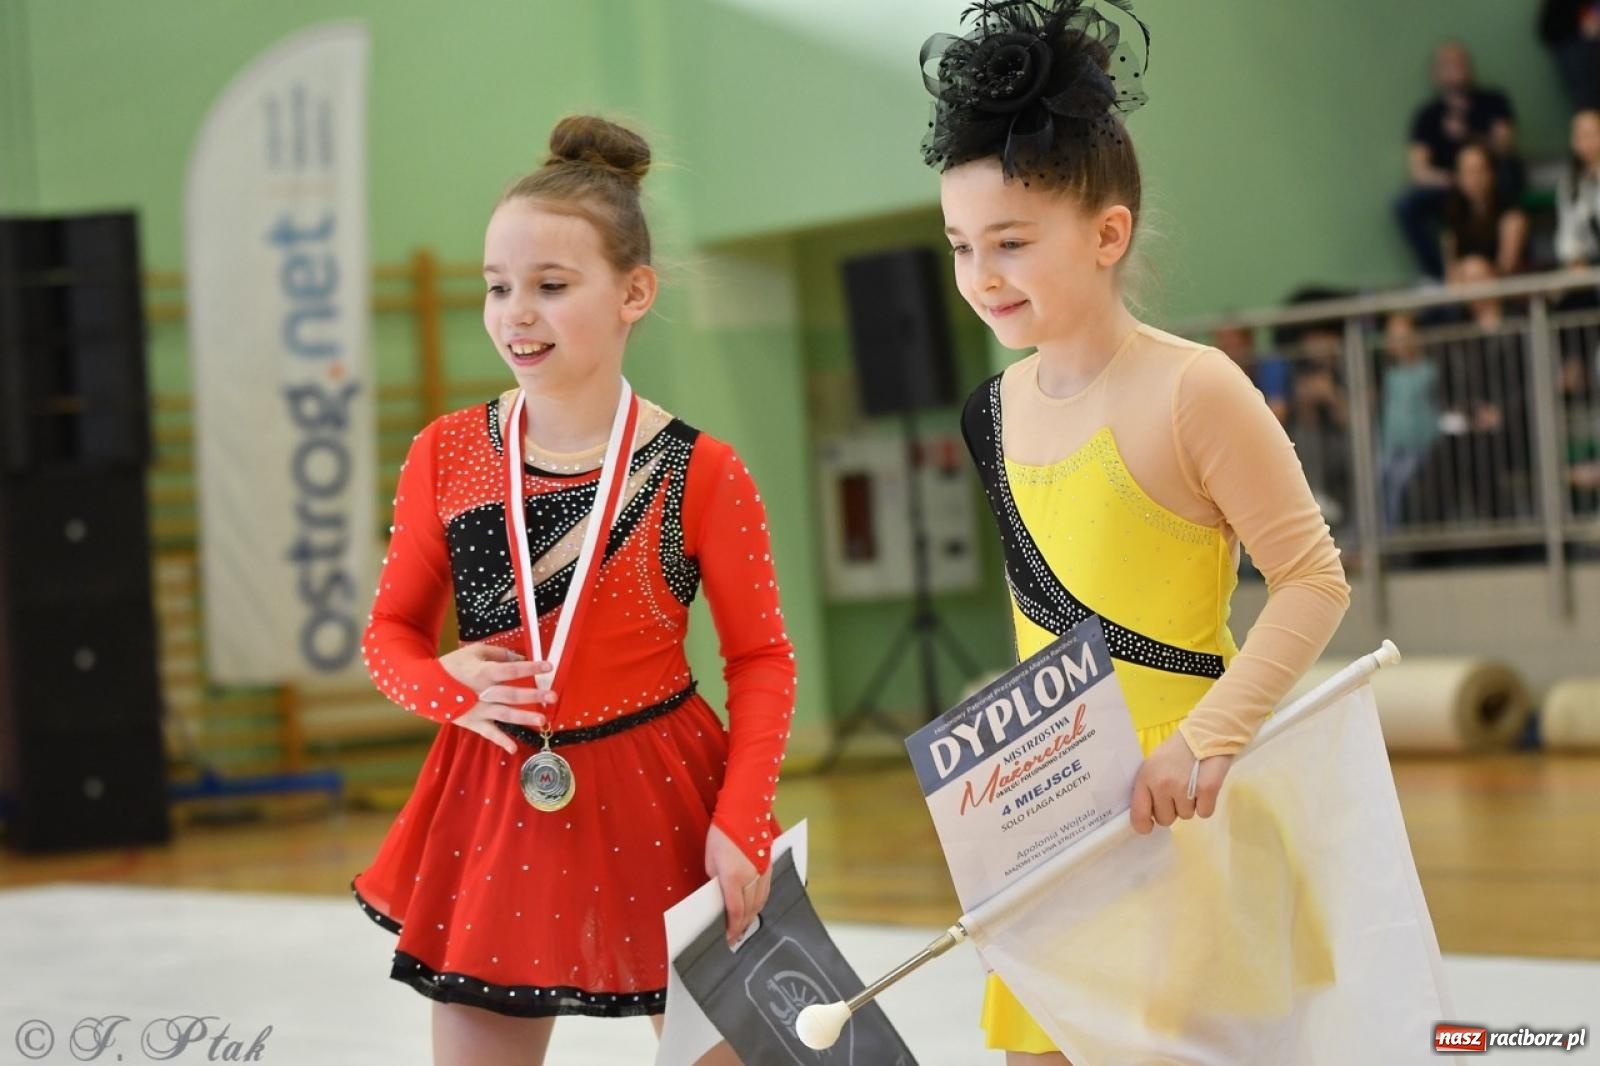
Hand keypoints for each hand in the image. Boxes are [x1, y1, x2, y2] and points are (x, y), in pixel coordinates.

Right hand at [438, 643, 554, 753]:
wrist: (425, 686)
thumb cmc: (452, 666)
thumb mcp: (474, 652)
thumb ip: (498, 653)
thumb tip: (519, 657)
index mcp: (484, 672)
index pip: (512, 669)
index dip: (531, 668)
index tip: (549, 667)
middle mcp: (483, 692)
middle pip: (512, 694)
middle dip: (533, 696)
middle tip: (553, 697)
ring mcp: (478, 709)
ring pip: (504, 714)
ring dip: (523, 717)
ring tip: (542, 720)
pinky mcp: (472, 722)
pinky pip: (489, 733)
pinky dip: (501, 741)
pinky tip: (514, 748)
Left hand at [706, 823, 769, 946]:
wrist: (744, 812)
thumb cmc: (722, 834)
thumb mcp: (710, 860)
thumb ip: (715, 881)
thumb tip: (720, 895)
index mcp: (733, 877)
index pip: (735, 910)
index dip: (732, 928)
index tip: (728, 938)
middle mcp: (751, 877)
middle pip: (749, 910)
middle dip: (742, 926)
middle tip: (735, 936)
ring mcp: (763, 872)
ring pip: (761, 903)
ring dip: (752, 916)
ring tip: (744, 925)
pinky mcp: (769, 866)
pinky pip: (766, 891)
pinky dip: (760, 903)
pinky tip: (754, 907)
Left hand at [1129, 731, 1233, 834]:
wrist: (1206, 733)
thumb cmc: (1177, 750)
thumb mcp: (1154, 764)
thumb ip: (1148, 786)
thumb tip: (1146, 814)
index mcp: (1146, 778)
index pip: (1138, 814)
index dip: (1143, 825)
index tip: (1148, 826)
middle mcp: (1162, 785)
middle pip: (1165, 820)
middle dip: (1172, 809)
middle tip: (1179, 790)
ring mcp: (1184, 789)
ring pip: (1186, 816)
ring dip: (1190, 805)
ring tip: (1192, 783)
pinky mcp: (1206, 791)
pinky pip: (1204, 813)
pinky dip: (1206, 804)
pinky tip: (1205, 787)